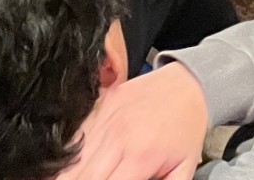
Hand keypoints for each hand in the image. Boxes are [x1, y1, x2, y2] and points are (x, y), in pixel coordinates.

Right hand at [55, 61, 207, 179]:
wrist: (187, 84)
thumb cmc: (186, 127)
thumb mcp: (185, 167)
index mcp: (140, 158)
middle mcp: (118, 140)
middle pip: (85, 176)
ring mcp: (106, 120)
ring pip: (75, 157)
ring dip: (70, 174)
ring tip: (66, 179)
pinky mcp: (100, 106)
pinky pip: (76, 134)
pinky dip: (71, 152)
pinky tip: (68, 165)